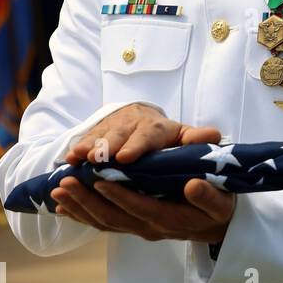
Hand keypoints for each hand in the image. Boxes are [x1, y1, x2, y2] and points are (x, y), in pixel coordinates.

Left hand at [51, 176, 235, 243]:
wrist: (219, 228)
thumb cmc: (220, 208)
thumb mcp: (222, 202)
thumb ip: (209, 196)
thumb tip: (193, 186)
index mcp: (170, 219)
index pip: (139, 207)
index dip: (118, 195)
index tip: (98, 180)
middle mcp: (150, 228)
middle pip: (113, 217)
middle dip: (86, 200)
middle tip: (65, 183)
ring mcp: (140, 230)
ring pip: (104, 222)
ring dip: (79, 208)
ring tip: (57, 191)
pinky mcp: (134, 228)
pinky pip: (104, 225)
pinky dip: (82, 216)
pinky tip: (63, 207)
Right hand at [64, 103, 223, 165]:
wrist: (145, 121)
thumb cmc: (168, 137)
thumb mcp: (184, 137)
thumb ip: (196, 139)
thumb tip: (215, 135)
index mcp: (158, 127)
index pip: (148, 134)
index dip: (136, 146)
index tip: (125, 158)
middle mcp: (133, 123)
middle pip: (119, 134)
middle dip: (106, 146)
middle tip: (96, 159)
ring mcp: (112, 126)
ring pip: (98, 136)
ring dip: (87, 147)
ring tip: (76, 159)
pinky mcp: (96, 132)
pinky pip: (84, 140)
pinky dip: (75, 149)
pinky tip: (67, 161)